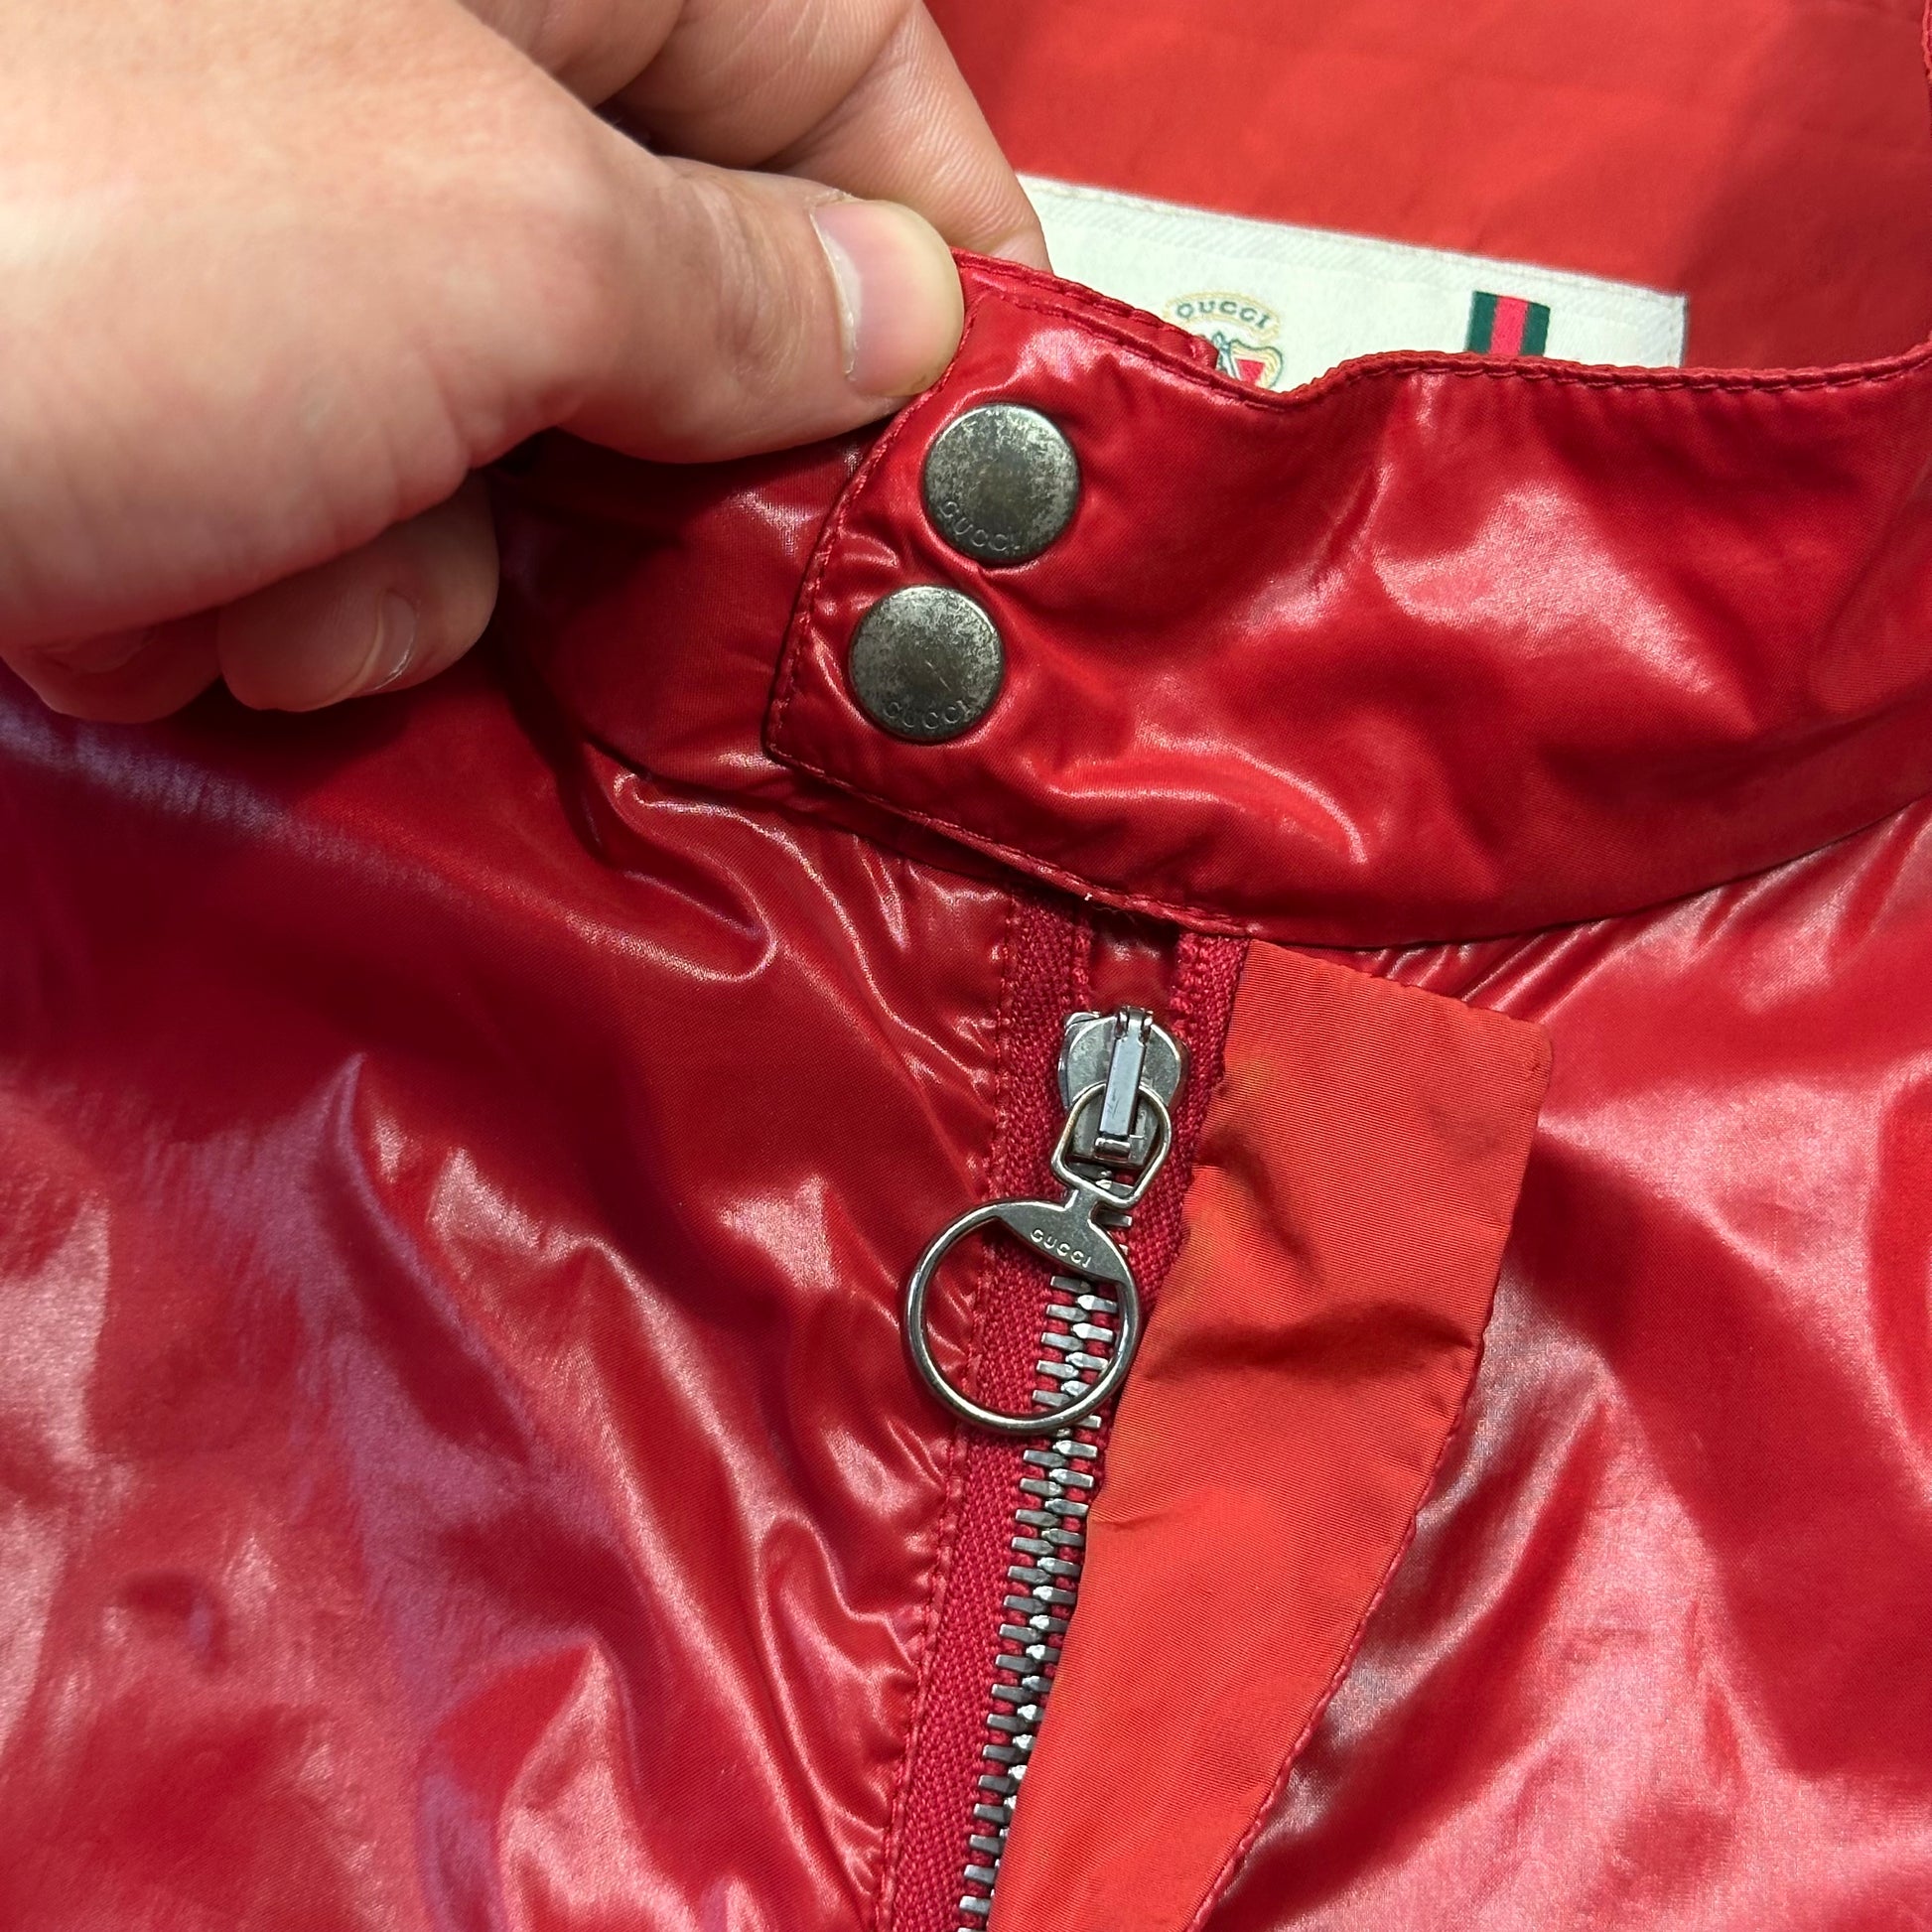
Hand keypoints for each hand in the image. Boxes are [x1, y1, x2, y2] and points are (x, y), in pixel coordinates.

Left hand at [0, 0, 1044, 719]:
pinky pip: (334, 530)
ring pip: (503, 459)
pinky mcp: (164, 393)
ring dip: (408, 560)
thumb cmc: (26, 223)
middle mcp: (387, 68)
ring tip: (251, 539)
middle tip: (643, 576)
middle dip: (651, 471)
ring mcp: (265, 239)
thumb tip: (889, 326)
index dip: (948, 248)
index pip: (843, 52)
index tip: (1014, 430)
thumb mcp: (485, 238)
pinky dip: (270, 594)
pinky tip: (145, 571)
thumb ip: (738, 286)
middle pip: (675, 292)